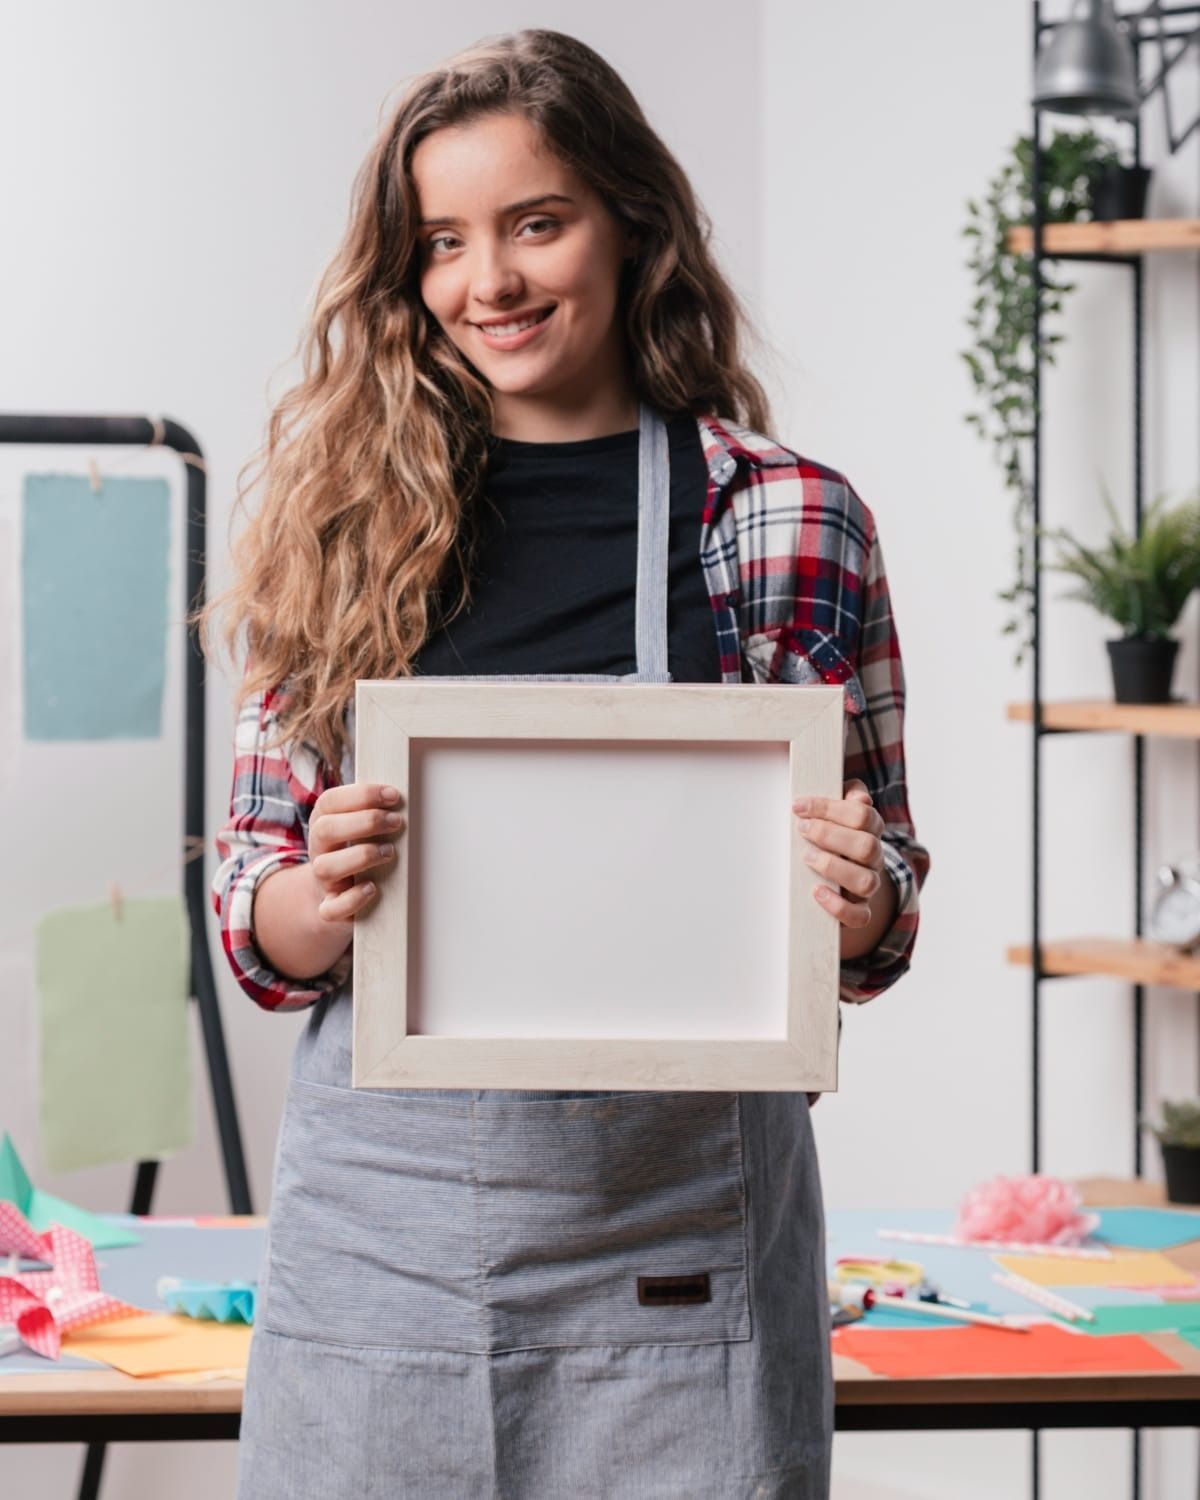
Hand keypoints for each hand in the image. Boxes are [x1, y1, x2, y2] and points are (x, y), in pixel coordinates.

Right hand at [307, 782, 405, 923]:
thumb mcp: (361, 831)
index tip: (393, 795)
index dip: (361, 795)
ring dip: (360, 857)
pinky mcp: (330, 909)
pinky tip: (373, 888)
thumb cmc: (358, 854)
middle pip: (325, 830)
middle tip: (396, 822)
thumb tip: (406, 801)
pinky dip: (353, 898)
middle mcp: (319, 850)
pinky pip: (331, 908)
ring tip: (389, 852)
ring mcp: (323, 881)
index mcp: (324, 823)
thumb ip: (375, 814)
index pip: (330, 801)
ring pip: (325, 868)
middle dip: (364, 822)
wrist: (336, 899)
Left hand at [793, 778, 885, 930]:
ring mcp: (869, 885)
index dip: (829, 808)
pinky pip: (859, 916)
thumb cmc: (832, 833)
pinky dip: (838, 907)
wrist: (841, 874)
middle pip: (867, 847)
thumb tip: (859, 797)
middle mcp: (874, 857)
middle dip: (830, 836)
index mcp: (871, 829)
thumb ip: (847, 794)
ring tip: (807, 857)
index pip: (862, 814)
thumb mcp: (838, 808)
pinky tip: (817, 892)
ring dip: (834, 868)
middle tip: (803, 830)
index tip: (799, 806)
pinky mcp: (859, 910)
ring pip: (866, 882)